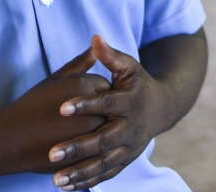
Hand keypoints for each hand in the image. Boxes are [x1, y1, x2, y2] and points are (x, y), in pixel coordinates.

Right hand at [0, 46, 111, 173]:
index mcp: (83, 85)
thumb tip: (95, 49)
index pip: (105, 84)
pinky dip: (94, 147)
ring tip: (77, 129)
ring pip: (108, 128)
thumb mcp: (55, 79)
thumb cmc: (32, 105)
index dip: (94, 92)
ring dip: (98, 128)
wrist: (12, 138)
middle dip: (101, 110)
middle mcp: (91, 107)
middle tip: (81, 115)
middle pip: (111, 106)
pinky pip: (101, 148)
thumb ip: (79, 64)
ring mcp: (90, 132)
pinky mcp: (86, 153)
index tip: (81, 98)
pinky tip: (79, 144)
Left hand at [48, 36, 172, 190]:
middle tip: (52, 153)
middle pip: (102, 140)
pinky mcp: (125, 160)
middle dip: (77, 148)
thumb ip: (111, 56)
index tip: (61, 108)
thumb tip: (95, 38)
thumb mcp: (129, 66)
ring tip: (56, 179)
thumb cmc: (139, 83)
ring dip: (80, 172)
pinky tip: (66, 187)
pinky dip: (87, 182)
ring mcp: (129, 147)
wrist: (163, 108)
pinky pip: (106, 174)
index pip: (106, 104)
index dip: (84, 105)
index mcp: (130, 102)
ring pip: (103, 163)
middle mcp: (131, 128)